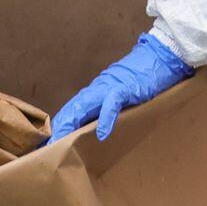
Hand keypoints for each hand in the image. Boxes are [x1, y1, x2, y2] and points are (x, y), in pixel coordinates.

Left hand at [48, 34, 193, 142]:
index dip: (59, 127)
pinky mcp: (126, 87)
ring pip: (84, 105)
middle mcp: (97, 89)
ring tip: (61, 141)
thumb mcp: (120, 96)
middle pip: (71, 109)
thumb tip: (97, 130)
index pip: (71, 111)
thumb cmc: (141, 79)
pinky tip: (102, 134)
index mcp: (95, 92)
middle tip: (46, 149)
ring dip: (71, 123)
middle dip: (58, 128)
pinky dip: (106, 118)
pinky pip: (112, 102)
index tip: (48, 146)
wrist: (159, 56)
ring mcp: (110, 87)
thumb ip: (107, 108)